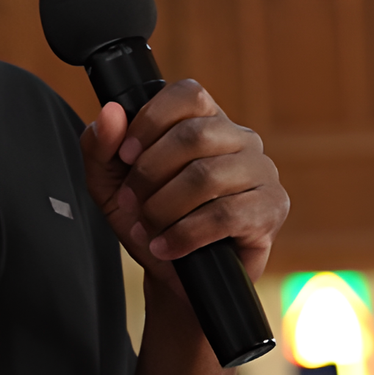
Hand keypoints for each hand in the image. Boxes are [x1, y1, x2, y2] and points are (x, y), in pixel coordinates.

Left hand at [79, 79, 287, 286]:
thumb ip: (101, 145)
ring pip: (207, 176)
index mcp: (207, 120)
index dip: (150, 122)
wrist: (175, 280)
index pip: (187, 94)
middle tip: (132, 202)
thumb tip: (111, 111)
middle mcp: (241, 138)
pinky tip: (167, 246)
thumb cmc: (149, 222)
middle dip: (150, 174)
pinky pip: (225, 215)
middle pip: (193, 136)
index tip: (126, 156)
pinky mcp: (272, 208)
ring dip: (164, 208)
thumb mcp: (111, 184)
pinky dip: (184, 235)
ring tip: (148, 227)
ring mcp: (262, 171)